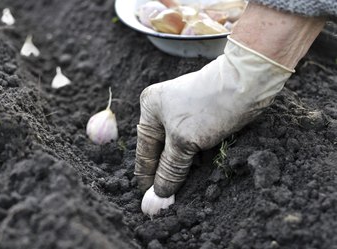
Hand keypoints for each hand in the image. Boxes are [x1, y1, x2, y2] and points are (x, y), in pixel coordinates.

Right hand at [135, 37, 292, 197]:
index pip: (144, 151)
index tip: (150, 200)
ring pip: (176, 148)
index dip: (147, 177)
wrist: (247, 81)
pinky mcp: (199, 116)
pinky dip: (192, 159)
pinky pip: (190, 144)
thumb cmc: (210, 106)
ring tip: (180, 192)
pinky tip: (195, 174)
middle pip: (160, 150)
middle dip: (164, 174)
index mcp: (150, 109)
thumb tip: (156, 196)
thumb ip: (169, 168)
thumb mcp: (184, 140)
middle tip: (167, 200)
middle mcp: (162, 109)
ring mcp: (181, 112)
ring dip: (179, 168)